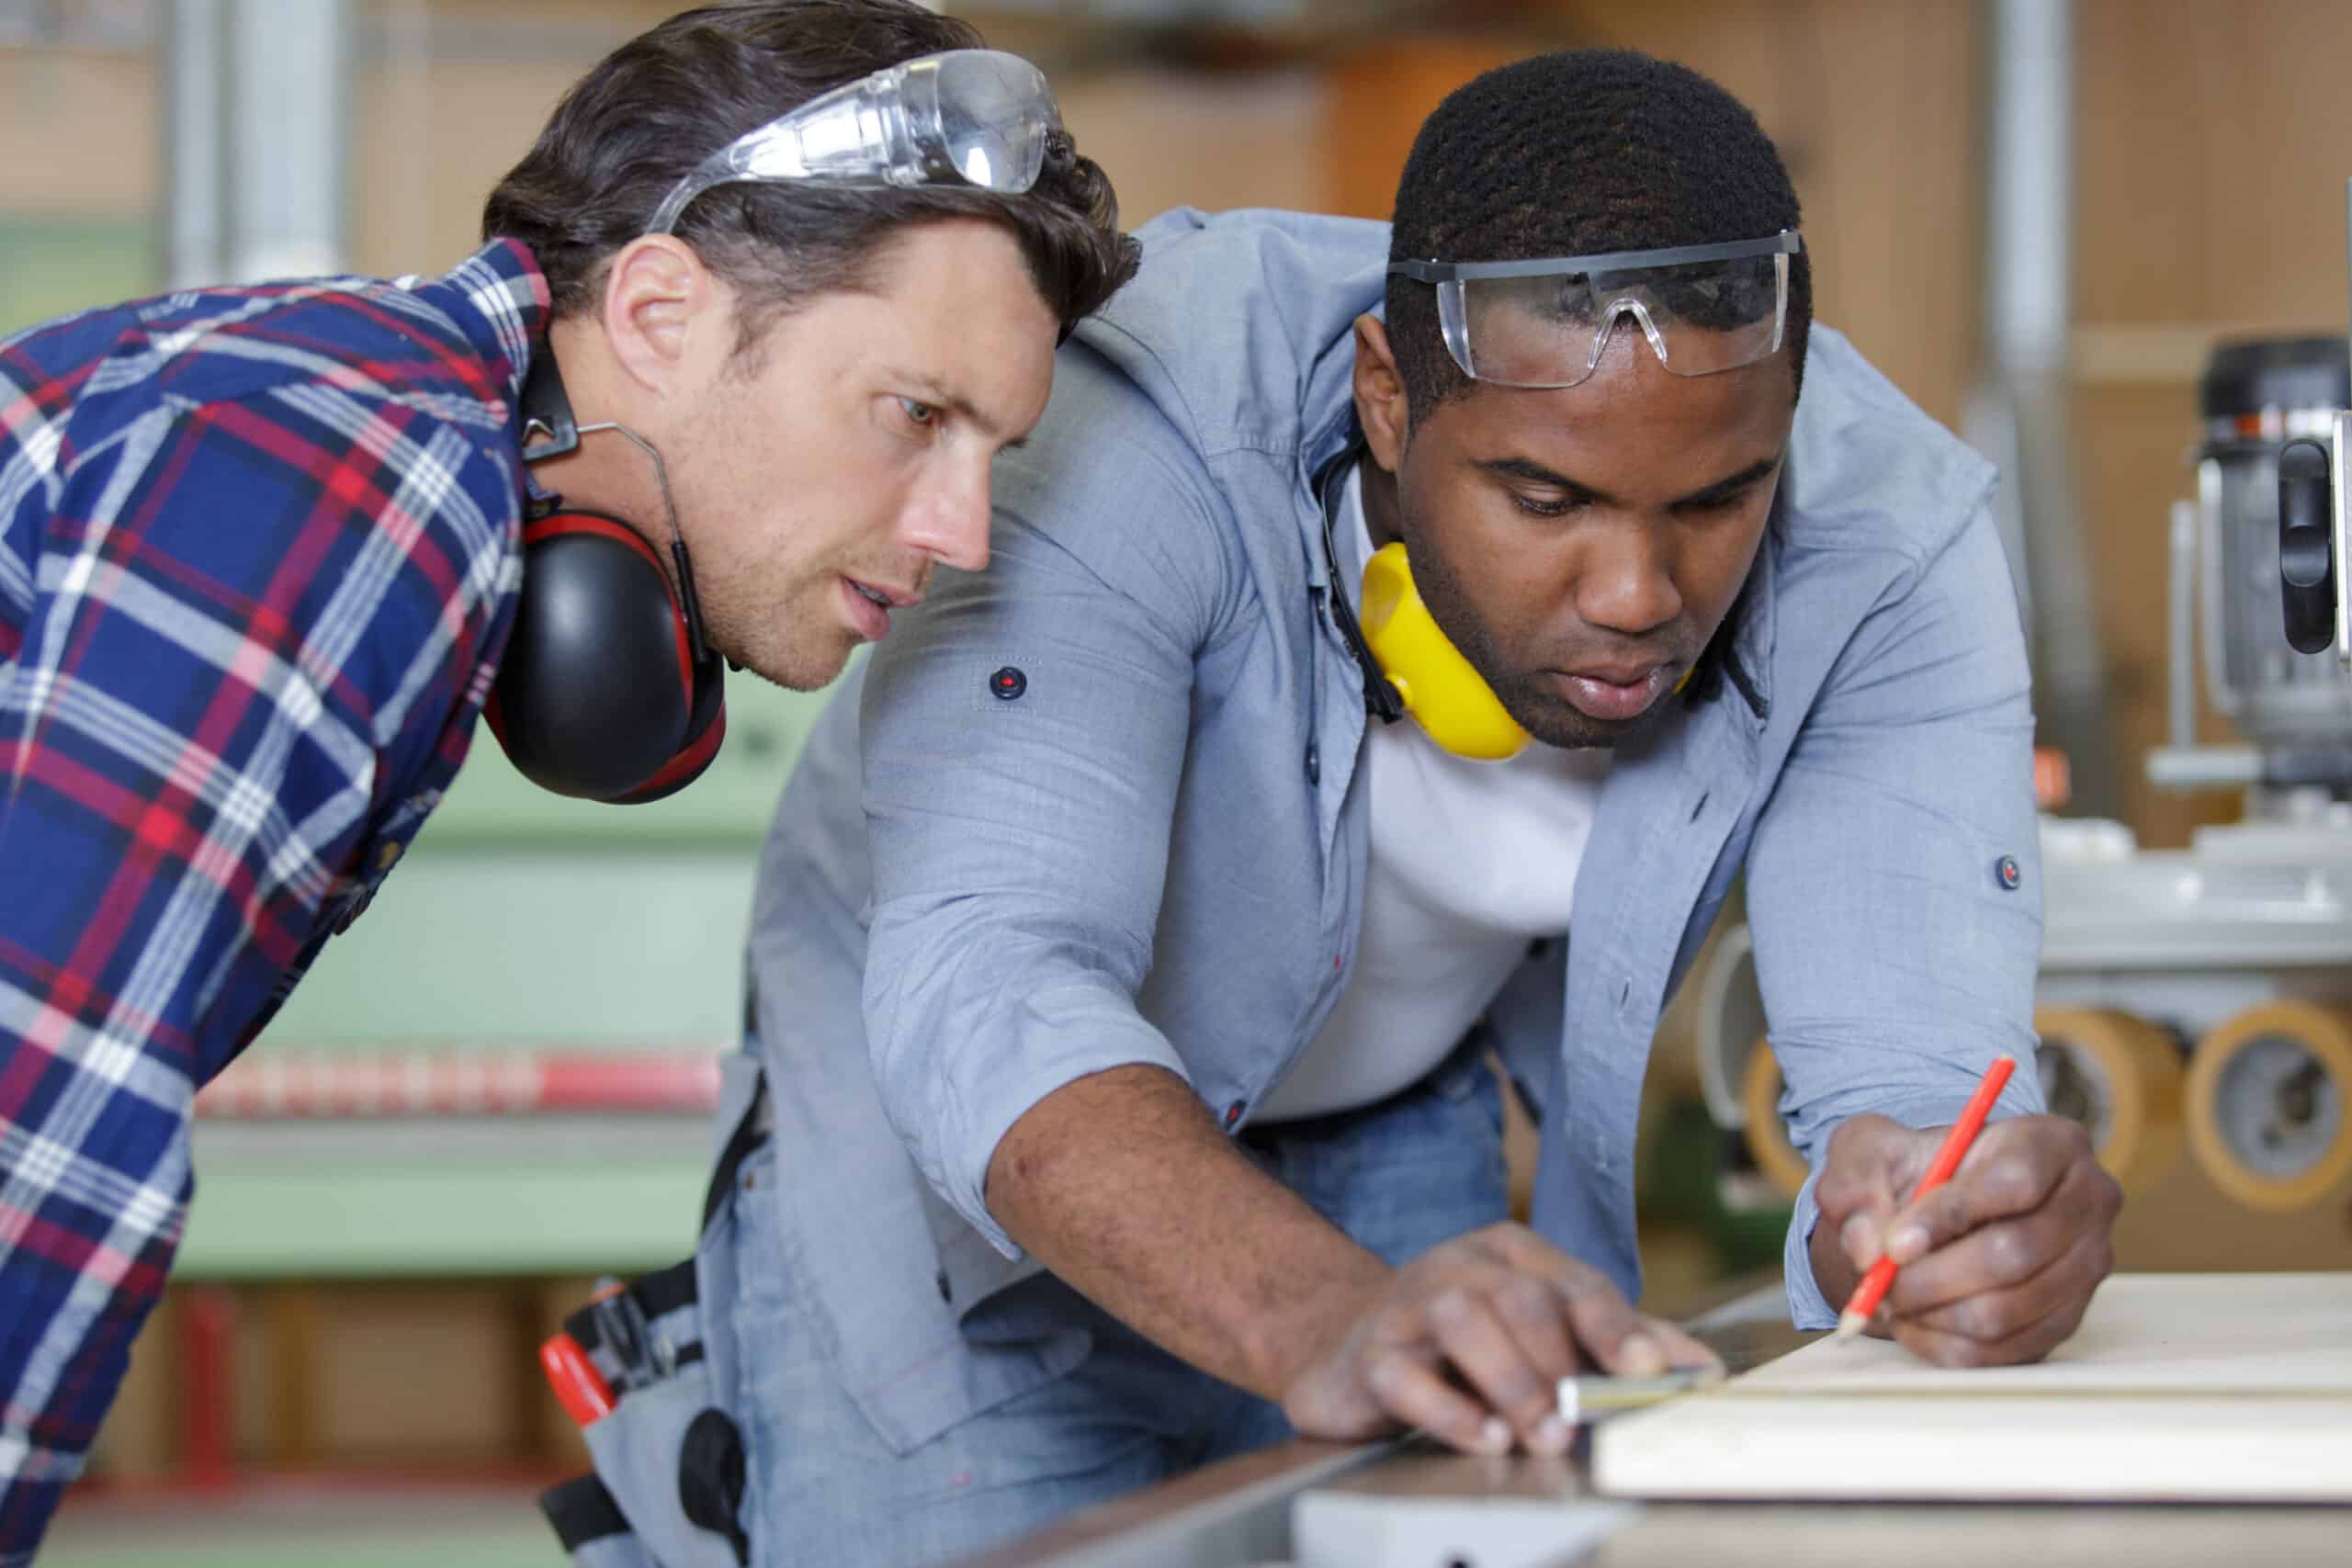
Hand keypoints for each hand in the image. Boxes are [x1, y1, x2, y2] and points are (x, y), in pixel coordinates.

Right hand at [1279, 1222, 1719, 1456]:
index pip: (1575, 1283)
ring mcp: (1410, 1306)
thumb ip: (1615, 1341)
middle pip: (1521, 1299)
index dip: (1615, 1325)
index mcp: (1513, 1255)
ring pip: (1462, 1321)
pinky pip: (1404, 1375)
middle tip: (1580, 1421)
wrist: (1347, 1339)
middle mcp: (1462, 1268)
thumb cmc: (1462, 1336)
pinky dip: (1447, 1410)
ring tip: (1538, 1433)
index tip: (1646, 1367)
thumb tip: (1701, 1368)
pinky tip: (1481, 1436)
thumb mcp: (1541, 1324)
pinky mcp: (1370, 1354)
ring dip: (1510, 1382)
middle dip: (1558, 1364)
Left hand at [1811, 1112, 2119, 1365]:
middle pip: (2015, 1254)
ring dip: (1933, 1313)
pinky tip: (1912, 1324)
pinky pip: (2004, 1352)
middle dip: (1932, 1276)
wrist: (1939, 1208)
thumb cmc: (1910, 1168)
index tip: (1895, 1243)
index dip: (1949, 1215)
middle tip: (1880, 1281)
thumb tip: (1868, 1247)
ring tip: (1890, 1298)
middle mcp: (2088, 1203)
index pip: (2014, 1182)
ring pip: (2006, 1310)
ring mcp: (2086, 1268)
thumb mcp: (1869, 1150)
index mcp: (2051, 1143)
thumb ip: (1855, 1184)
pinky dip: (1945, 1345)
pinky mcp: (2067, 1320)